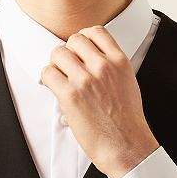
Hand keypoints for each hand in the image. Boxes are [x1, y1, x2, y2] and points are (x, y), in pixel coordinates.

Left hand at [39, 26, 158, 177]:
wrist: (127, 146)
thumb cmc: (127, 122)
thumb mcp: (128, 84)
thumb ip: (112, 69)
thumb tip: (91, 63)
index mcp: (119, 61)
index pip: (96, 31)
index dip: (84, 39)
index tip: (80, 50)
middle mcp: (102, 66)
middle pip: (74, 40)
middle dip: (69, 52)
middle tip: (68, 68)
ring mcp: (85, 79)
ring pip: (58, 54)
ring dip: (56, 65)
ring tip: (61, 79)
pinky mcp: (70, 95)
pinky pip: (48, 73)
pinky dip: (48, 79)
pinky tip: (55, 89)